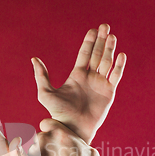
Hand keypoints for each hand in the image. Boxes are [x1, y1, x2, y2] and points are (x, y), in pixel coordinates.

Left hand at [30, 118, 99, 155]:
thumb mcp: (91, 154)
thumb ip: (83, 145)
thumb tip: (82, 146)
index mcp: (58, 131)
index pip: (47, 123)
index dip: (50, 131)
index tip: (53, 139)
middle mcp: (43, 137)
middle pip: (40, 137)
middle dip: (45, 144)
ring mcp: (33, 150)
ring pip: (34, 149)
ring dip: (39, 155)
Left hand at [32, 23, 126, 143]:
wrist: (73, 129)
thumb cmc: (58, 113)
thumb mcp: (45, 93)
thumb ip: (41, 76)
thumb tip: (34, 59)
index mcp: (77, 75)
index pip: (84, 54)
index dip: (89, 42)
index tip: (93, 30)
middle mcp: (90, 78)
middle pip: (97, 55)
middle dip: (101, 41)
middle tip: (105, 26)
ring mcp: (100, 84)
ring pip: (106, 63)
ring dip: (109, 49)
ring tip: (112, 37)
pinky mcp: (109, 93)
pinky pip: (115, 76)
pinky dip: (118, 66)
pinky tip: (120, 55)